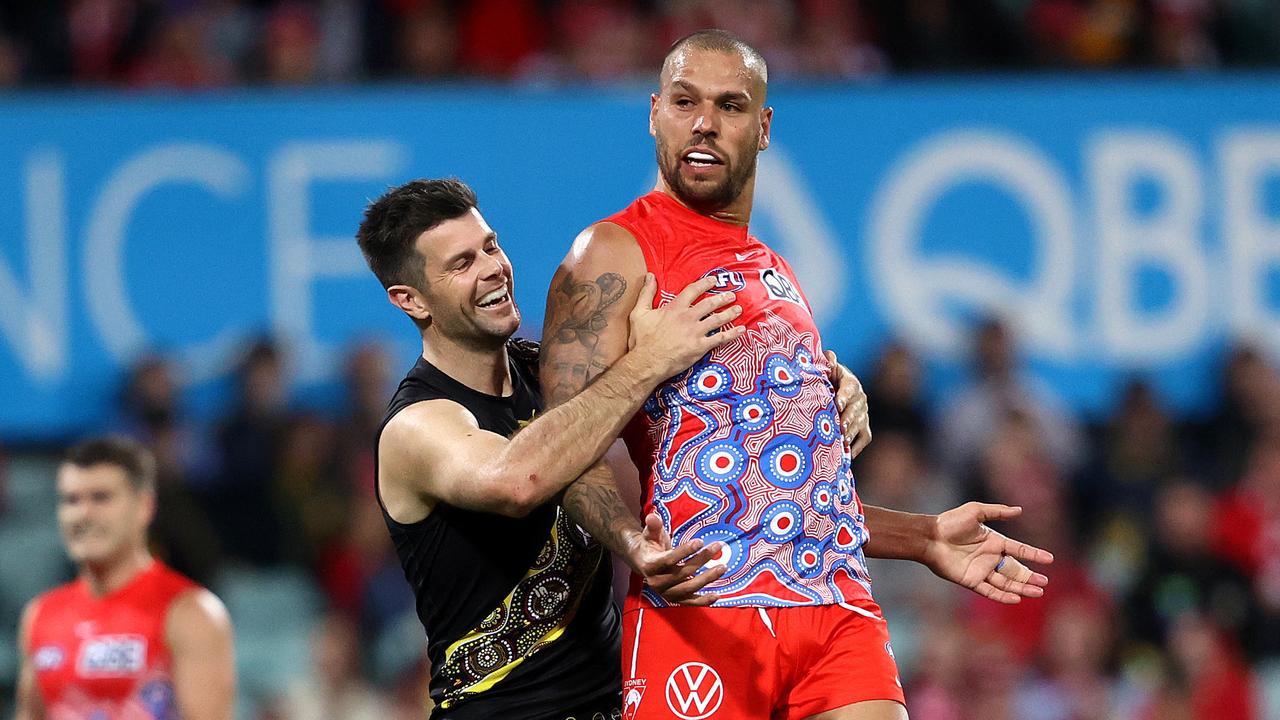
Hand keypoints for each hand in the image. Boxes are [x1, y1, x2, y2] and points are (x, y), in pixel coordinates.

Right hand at [623, 513, 724, 605]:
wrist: (642, 562)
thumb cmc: (649, 544)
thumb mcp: (650, 533)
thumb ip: (653, 525)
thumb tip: (652, 516)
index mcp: (649, 566)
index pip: (669, 560)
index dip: (685, 551)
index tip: (700, 541)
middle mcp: (656, 582)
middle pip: (683, 573)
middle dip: (702, 559)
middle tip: (717, 547)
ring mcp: (666, 593)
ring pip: (689, 587)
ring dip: (707, 578)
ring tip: (722, 566)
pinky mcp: (674, 599)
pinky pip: (690, 602)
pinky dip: (704, 601)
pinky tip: (717, 595)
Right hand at [628, 274, 744, 378]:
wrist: (647, 362)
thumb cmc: (641, 339)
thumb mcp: (639, 312)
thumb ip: (646, 293)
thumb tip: (650, 276)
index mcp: (675, 308)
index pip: (693, 290)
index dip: (705, 284)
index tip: (714, 281)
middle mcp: (688, 317)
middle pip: (710, 303)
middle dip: (722, 298)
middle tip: (732, 295)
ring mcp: (696, 332)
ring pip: (718, 319)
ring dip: (730, 313)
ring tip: (738, 309)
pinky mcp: (700, 347)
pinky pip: (720, 338)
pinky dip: (732, 334)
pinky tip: (740, 330)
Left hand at [825, 350, 870, 456]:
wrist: (840, 390)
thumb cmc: (829, 379)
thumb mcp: (829, 369)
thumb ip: (828, 362)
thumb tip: (828, 356)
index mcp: (851, 383)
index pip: (849, 389)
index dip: (843, 397)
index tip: (837, 404)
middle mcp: (861, 399)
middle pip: (855, 410)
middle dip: (847, 419)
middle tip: (839, 427)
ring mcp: (864, 414)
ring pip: (860, 425)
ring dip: (851, 434)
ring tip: (842, 442)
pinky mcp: (865, 428)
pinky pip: (864, 439)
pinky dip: (857, 448)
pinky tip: (847, 456)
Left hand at [921, 502, 1052, 603]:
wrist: (930, 537)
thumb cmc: (950, 522)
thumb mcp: (975, 511)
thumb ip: (997, 511)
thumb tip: (1019, 510)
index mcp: (994, 541)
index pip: (1019, 549)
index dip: (1034, 554)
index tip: (1049, 559)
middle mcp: (990, 557)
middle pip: (1015, 570)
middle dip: (1030, 577)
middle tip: (1045, 583)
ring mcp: (981, 570)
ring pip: (1006, 582)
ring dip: (1021, 588)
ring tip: (1038, 592)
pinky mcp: (971, 581)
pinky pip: (990, 591)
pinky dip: (1003, 595)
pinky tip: (1016, 598)